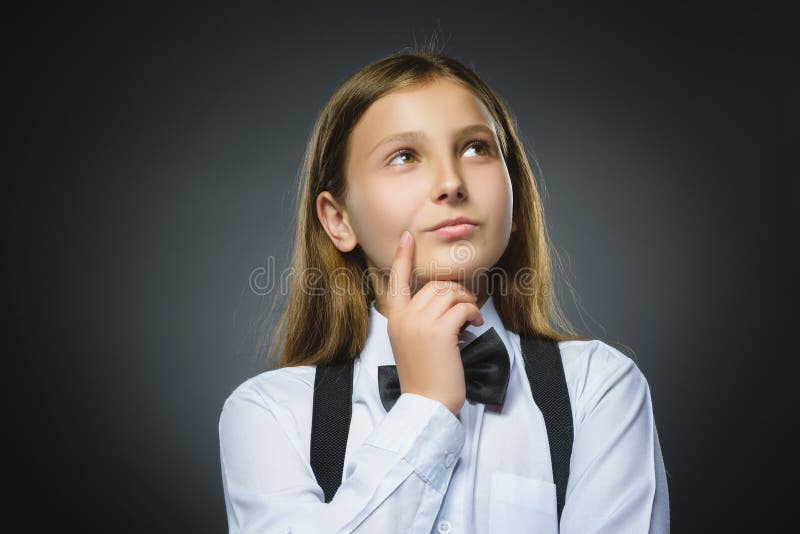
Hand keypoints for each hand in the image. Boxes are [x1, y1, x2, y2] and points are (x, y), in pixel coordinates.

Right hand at [384, 230, 484, 414]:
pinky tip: (474, 325)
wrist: (426, 404)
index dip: (402, 257)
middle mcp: (404, 317)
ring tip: (471, 319)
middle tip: (467, 310)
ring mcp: (421, 323)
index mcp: (394, 319)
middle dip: (456, 292)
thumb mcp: (412, 344)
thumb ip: (420, 320)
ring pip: (450, 293)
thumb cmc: (424, 378)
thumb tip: (446, 301)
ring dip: (467, 302)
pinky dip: (473, 313)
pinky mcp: (440, 331)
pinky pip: (462, 307)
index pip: (395, 280)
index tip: (406, 237)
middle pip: (435, 285)